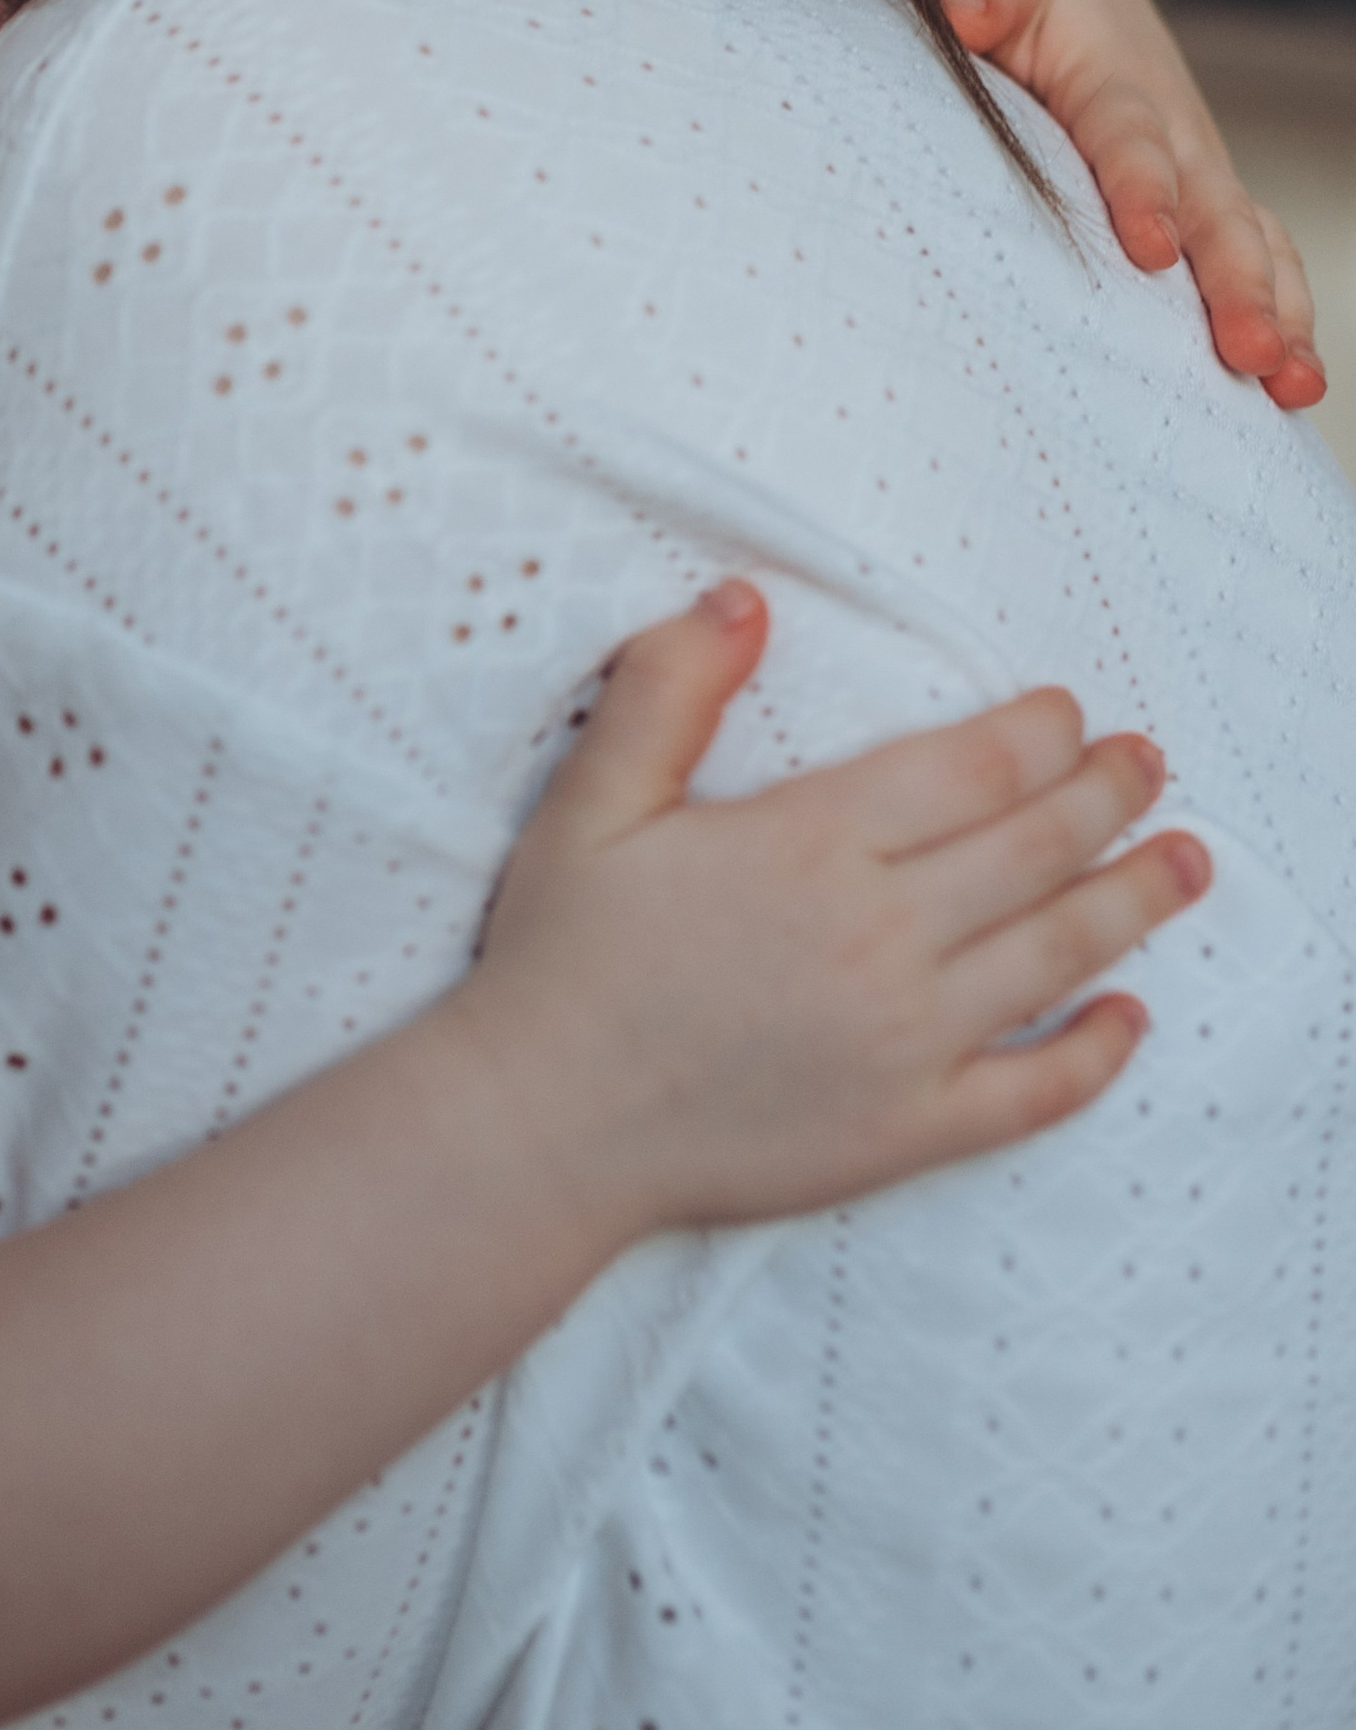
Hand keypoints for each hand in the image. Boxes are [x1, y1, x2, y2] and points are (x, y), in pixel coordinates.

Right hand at [461, 583, 1207, 1247]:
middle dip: (1108, 797)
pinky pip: (1034, 1090)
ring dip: (1134, 902)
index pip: (968, 770)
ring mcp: (906, 1040)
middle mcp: (879, 937)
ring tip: (1187, 863)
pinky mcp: (907, 1129)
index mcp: (811, 845)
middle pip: (1032, 849)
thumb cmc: (564, 960)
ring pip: (1055, 955)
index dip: (1036, 735)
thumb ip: (668, 690)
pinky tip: (1129, 1017)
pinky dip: (1096, 1053)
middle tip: (1150, 764)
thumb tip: (741, 600)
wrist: (541, 1125)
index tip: (1072, 714)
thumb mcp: (594, 801)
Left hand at [937, 0, 1323, 407]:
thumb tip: (960, 9)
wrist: (1091, 7)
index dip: (1142, 191)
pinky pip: (1264, 267)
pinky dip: (1285, 321)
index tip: (1149, 248)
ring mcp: (1205, 183)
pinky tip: (1292, 392)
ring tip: (1291, 384)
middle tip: (1250, 351)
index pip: (1132, 143)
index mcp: (1122, 91)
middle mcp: (1181, 142)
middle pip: (1215, 216)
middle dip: (1236, 285)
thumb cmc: (1034, 8)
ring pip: (1254, 247)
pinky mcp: (1214, 215)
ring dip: (1278, 314)